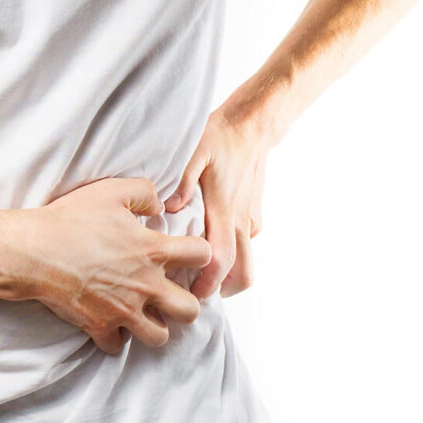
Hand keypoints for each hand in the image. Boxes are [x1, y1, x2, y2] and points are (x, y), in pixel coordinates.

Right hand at [0, 177, 211, 353]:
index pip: (203, 256)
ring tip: (143, 314)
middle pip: (191, 311)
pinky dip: (115, 337)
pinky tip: (110, 321)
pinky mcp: (99, 326)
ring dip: (154, 326)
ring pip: (159, 337)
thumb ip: (144, 192)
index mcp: (153, 251)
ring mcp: (123, 310)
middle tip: (169, 295)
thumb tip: (159, 205)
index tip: (186, 254)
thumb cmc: (71, 219)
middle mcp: (146, 285)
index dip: (199, 253)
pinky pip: (118, 345)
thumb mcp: (111, 191)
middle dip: (185, 304)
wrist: (33, 251)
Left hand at [164, 108, 269, 298]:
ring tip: (197, 275)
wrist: (251, 127)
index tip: (190, 295)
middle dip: (222, 291)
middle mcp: (241, 221)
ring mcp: (249, 221)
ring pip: (245, 262)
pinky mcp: (253, 217)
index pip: (222, 260)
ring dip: (226, 275)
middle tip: (195, 293)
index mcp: (224, 210)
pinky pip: (244, 245)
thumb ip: (182, 181)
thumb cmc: (220, 137)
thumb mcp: (195, 152)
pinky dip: (230, 255)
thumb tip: (169, 207)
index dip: (209, 284)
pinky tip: (206, 246)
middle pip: (243, 274)